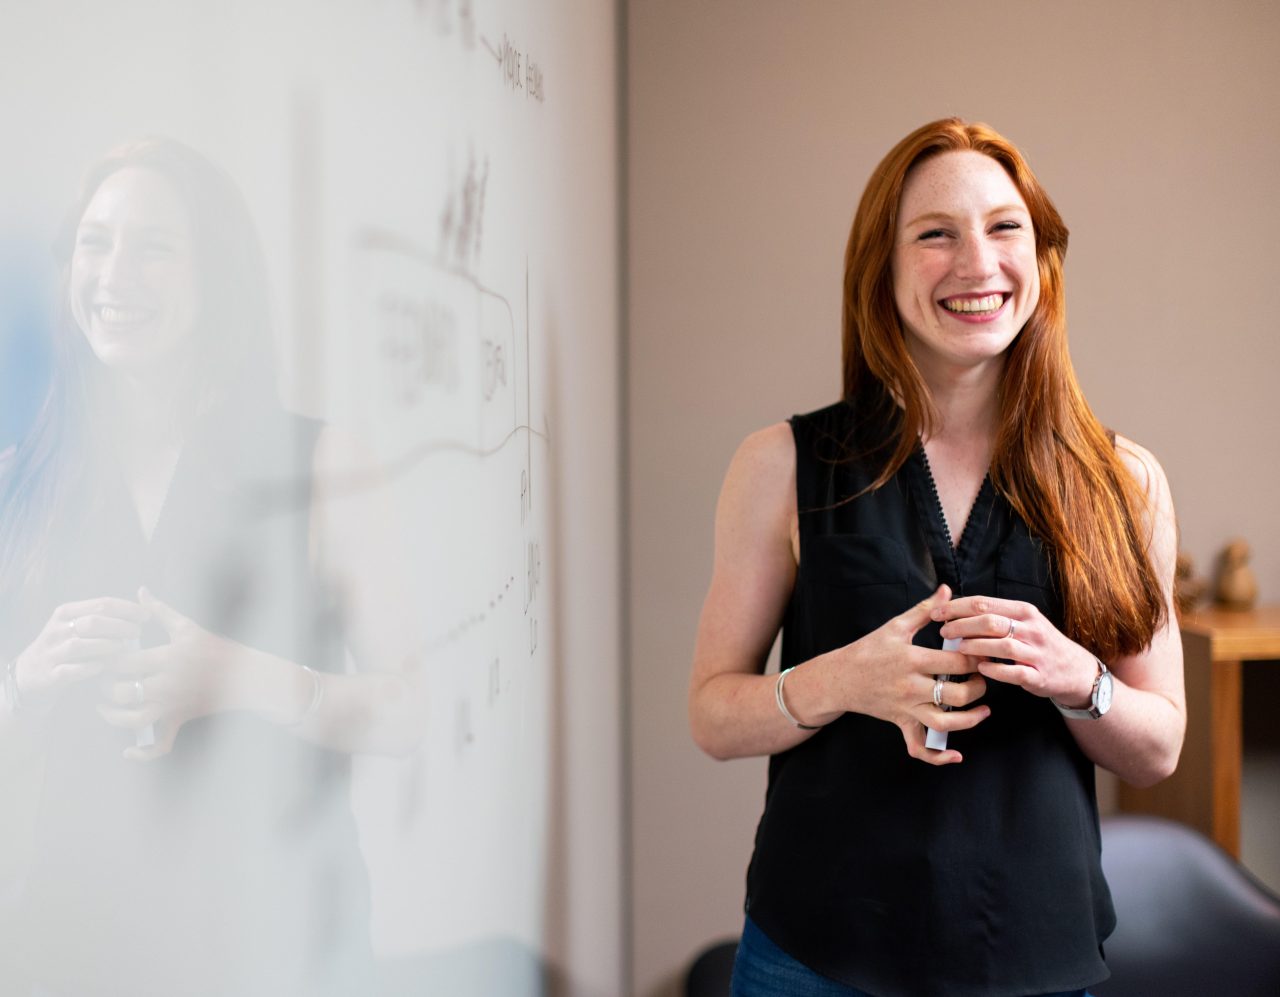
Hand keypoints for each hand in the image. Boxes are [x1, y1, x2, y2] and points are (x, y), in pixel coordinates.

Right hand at [12, 597, 147, 713]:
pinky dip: (89, 668)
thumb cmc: (64, 647)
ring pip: (80, 645)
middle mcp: (57, 630)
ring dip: (106, 646)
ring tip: (124, 648)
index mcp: (66, 613)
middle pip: (93, 622)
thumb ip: (101, 616)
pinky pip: (70, 670)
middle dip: (120, 626)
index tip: (146, 616)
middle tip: (137, 633)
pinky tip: (103, 666)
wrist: (28, 674)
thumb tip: (142, 606)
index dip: (128, 608)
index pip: (102, 604)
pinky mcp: (49, 675)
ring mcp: (51, 653)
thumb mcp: (76, 625)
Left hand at [97, 588, 250, 760]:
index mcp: (167, 658)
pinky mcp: (179, 720)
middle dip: (104, 688)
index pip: (123, 662)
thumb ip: (160, 611)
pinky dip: (143, 753)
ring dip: (113, 717)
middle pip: (121, 692)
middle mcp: (167, 684)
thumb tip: (140, 591)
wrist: (244, 675)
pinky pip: (160, 745)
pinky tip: (127, 751)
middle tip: (99, 680)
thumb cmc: (214, 648)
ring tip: (104, 707)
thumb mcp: (187, 627)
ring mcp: (172, 705)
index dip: (105, 660)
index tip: (100, 655)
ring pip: (133, 720)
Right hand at [832, 584, 989, 764]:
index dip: (978, 658)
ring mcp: (906, 708)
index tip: (986, 652)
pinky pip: (919, 748)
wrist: (839, 678)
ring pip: (946, 723)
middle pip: (958, 694)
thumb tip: (947, 590)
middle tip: (984, 677)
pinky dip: (938, 757)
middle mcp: (911, 687)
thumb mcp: (895, 626)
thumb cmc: (868, 649)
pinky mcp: (901, 723)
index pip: (957, 662)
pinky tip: (956, 755)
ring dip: (971, 719)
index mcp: (912, 659)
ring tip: (983, 709)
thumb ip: (925, 610)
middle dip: (979, 686)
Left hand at [932, 595, 1097, 706]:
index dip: (956, 607)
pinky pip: (1015, 672)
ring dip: (976, 646)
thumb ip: (994, 615)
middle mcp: (1031, 629)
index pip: (984, 603)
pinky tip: (980, 668)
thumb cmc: (1039, 643)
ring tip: (958, 648)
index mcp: (1023, 611)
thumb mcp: (1023, 621)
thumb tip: (955, 608)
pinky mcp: (1039, 676)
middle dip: (962, 625)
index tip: (936, 612)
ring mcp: (1037, 653)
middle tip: (944, 631)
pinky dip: (996, 670)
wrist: (1075, 670)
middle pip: (990, 621)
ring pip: (1002, 645)